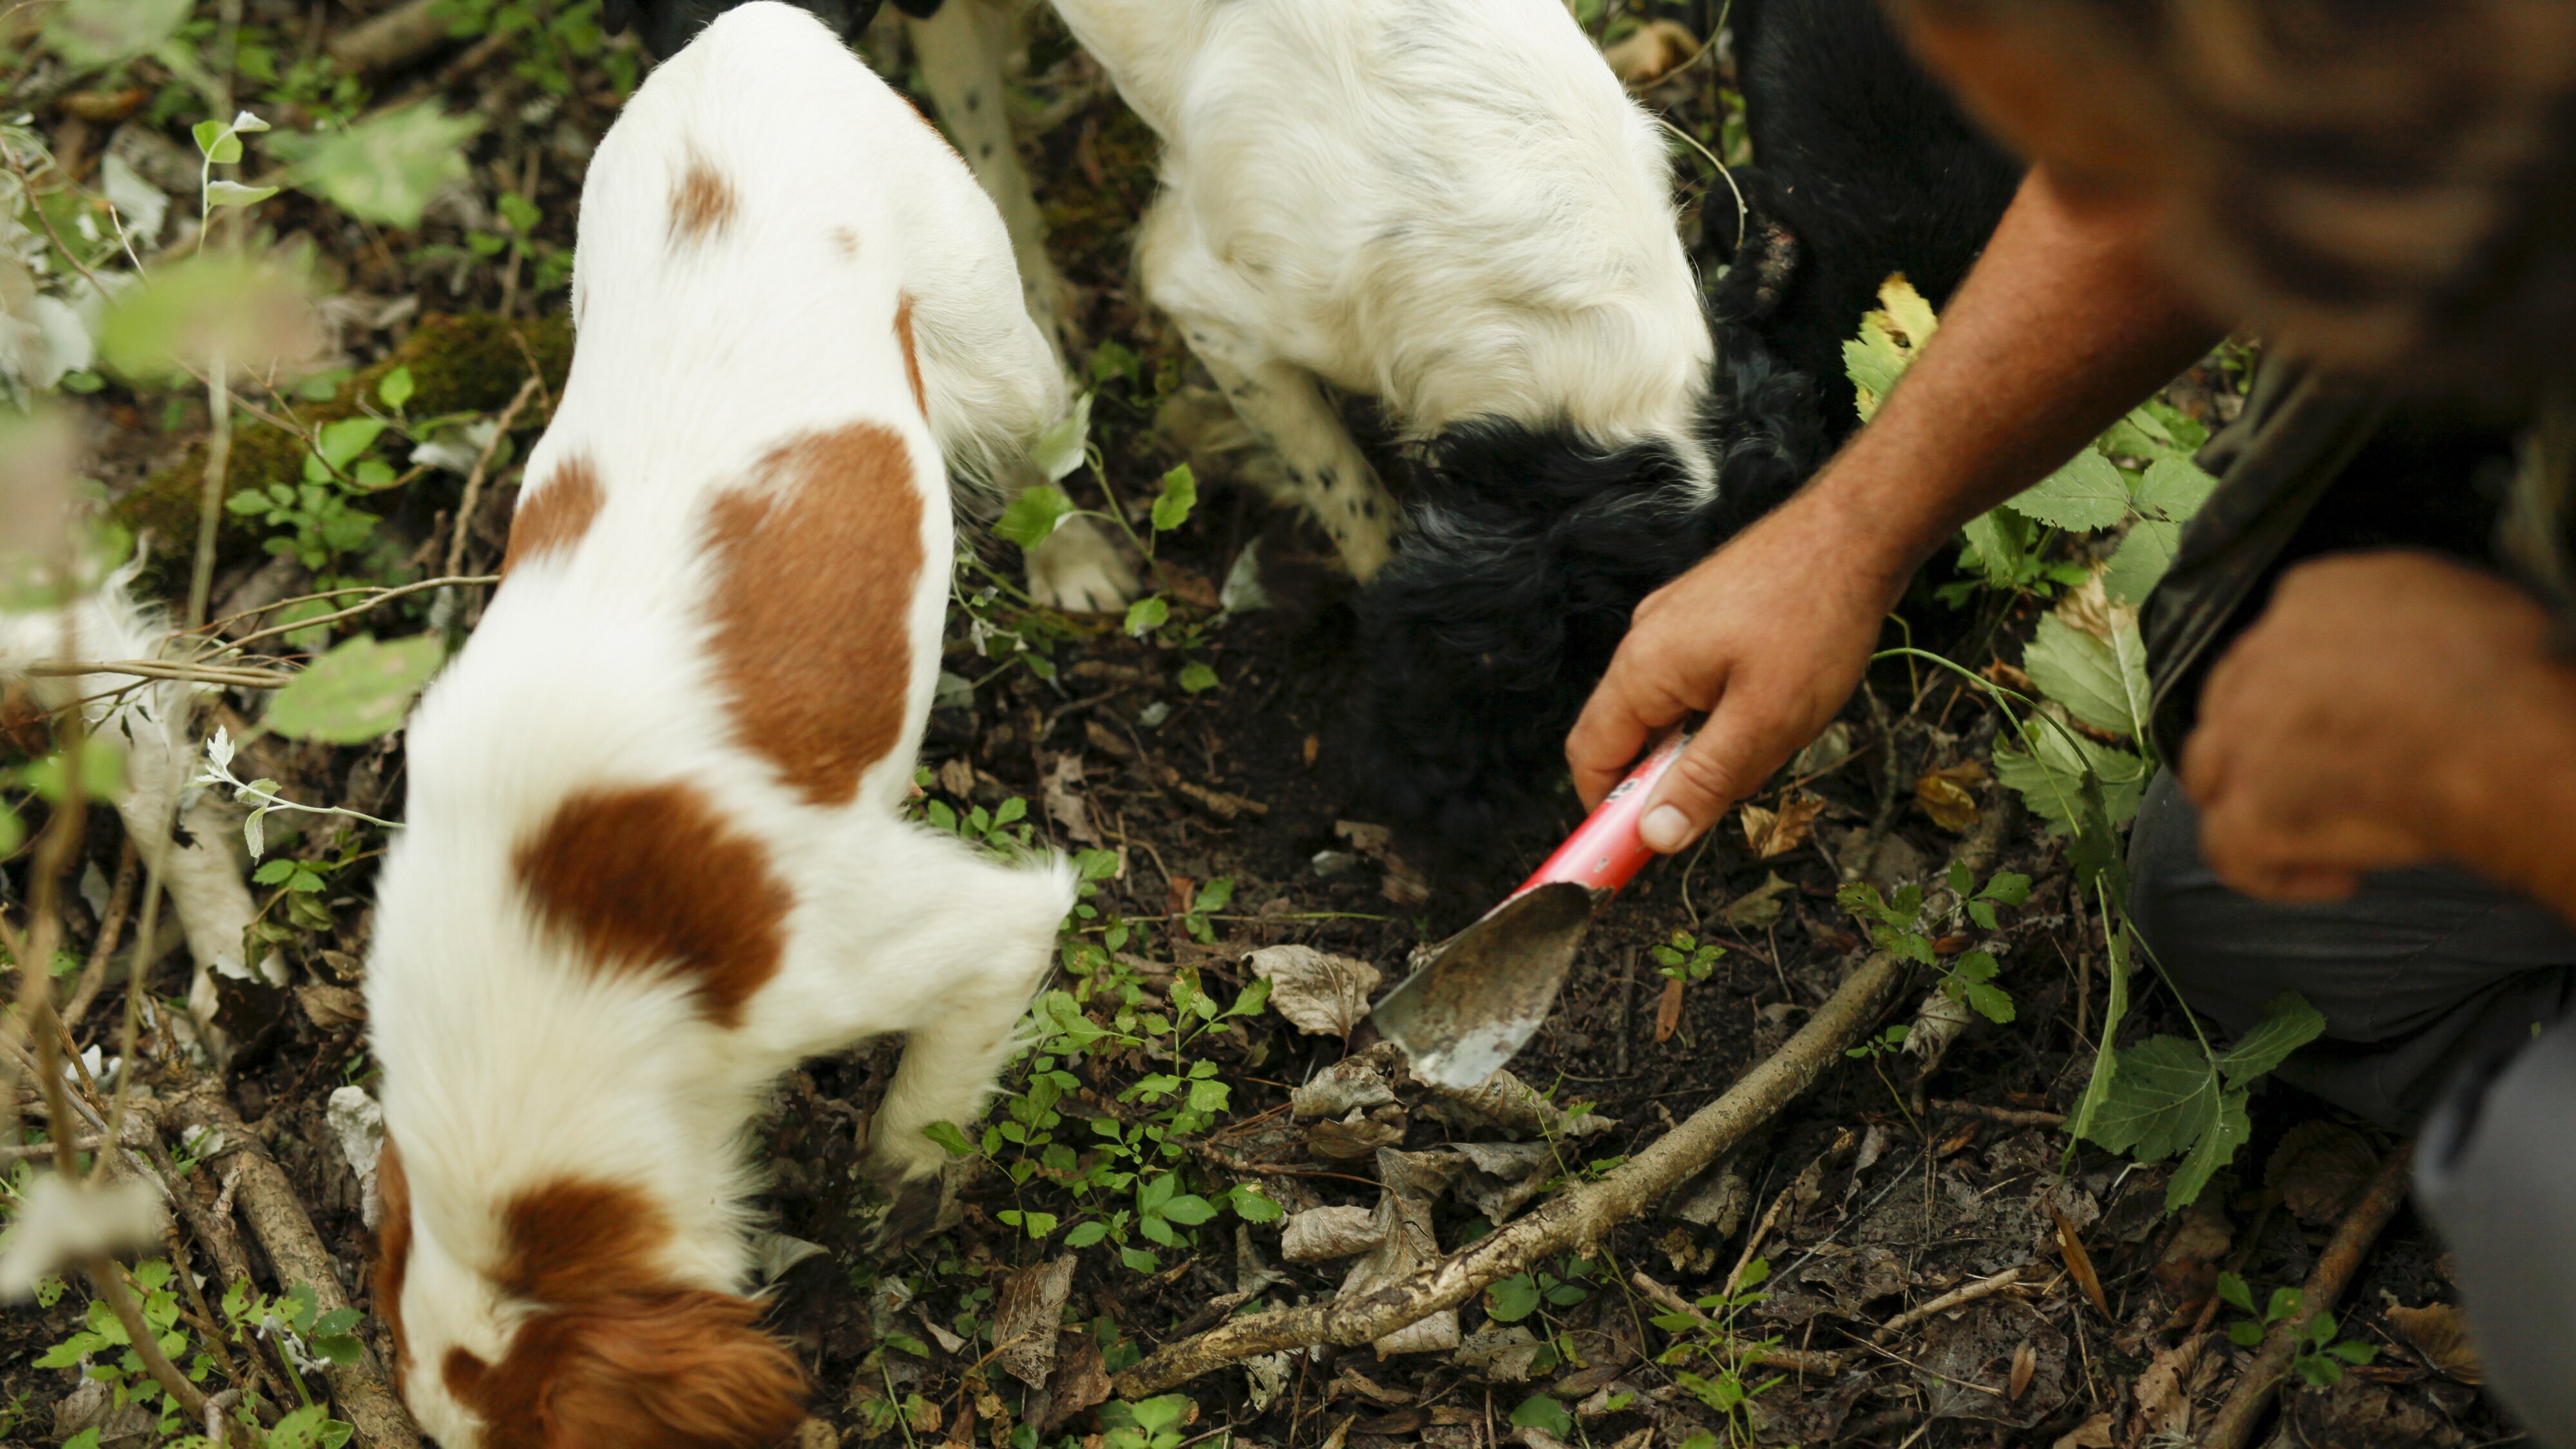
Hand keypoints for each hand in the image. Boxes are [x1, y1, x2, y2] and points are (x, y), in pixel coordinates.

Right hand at [1567, 493, 1905, 852]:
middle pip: (1630, 737)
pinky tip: (1776, 704)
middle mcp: (1645, 641)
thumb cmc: (1816, 617)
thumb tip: (1654, 836)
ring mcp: (1674, 622)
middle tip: (1735, 790)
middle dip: (1675, 777)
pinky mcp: (1706, 612)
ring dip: (1710, 744)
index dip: (1603, 814)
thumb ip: (1704, 781)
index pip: (1590, 757)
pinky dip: (1725, 711)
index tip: (1633, 857)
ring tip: (1774, 734)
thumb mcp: (1765, 721)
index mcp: (1643, 667)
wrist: (1857, 529)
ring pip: (1671, 712)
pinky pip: (1696, 682)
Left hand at [2182, 550, 2575, 907]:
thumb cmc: (2506, 672)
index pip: (2280, 642)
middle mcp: (2258, 658)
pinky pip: (2231, 850)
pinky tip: (2339, 879)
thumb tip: (2410, 647)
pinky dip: (2276, 875)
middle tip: (2328, 778)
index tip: (2350, 720)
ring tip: (2315, 827)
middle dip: (2268, 744)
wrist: (2501, 736)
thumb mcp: (2456, 598)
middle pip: (2233, 705)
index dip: (2307, 690)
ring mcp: (2240, 735)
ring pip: (2210, 770)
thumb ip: (2402, 618)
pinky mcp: (2247, 807)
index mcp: (2312, 595)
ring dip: (2253, 801)